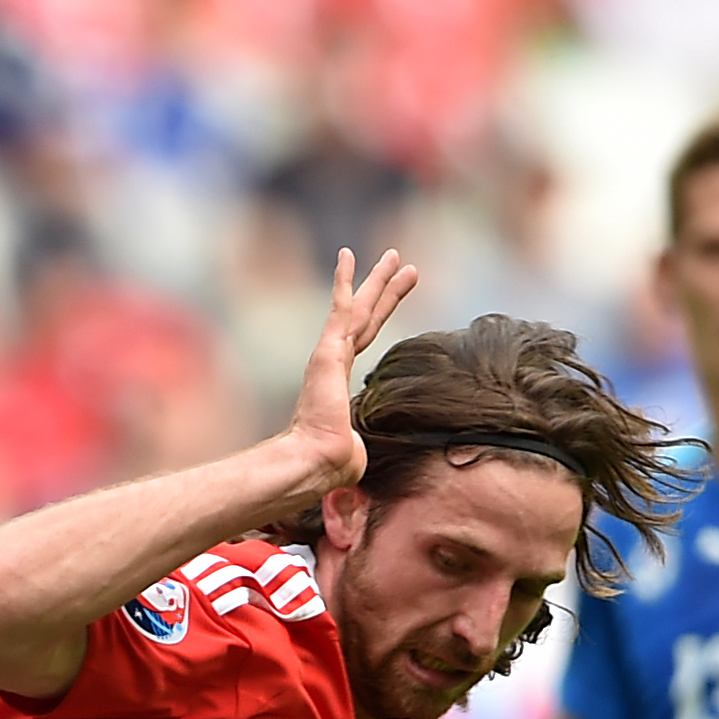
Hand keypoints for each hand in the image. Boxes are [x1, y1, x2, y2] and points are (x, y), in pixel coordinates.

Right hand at [289, 245, 420, 494]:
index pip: (363, 339)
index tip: (390, 295)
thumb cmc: (334, 463)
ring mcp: (329, 354)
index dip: (379, 314)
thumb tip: (359, 463)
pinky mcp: (328, 351)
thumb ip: (359, 443)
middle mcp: (333, 362)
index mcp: (339, 381)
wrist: (318, 460)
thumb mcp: (356, 448)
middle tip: (400, 263)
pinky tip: (348, 254)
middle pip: (365, 317)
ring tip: (396, 255)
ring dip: (378, 280)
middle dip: (383, 290)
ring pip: (359, 307)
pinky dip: (345, 280)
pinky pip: (340, 308)